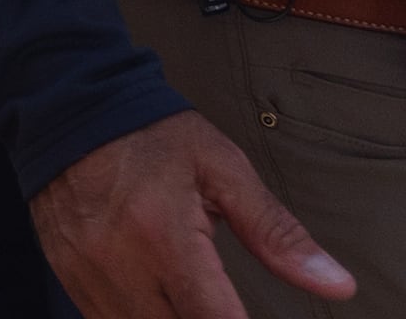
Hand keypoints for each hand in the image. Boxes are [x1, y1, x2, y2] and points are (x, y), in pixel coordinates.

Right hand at [31, 111, 353, 315]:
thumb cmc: (152, 135)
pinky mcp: (68, 275)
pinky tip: (160, 300)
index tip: (253, 317)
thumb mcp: (223, 170)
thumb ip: (277, 233)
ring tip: (193, 299)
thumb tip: (336, 285)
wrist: (68, 108)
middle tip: (223, 302)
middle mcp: (119, 264)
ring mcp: (87, 274)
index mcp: (164, 236)